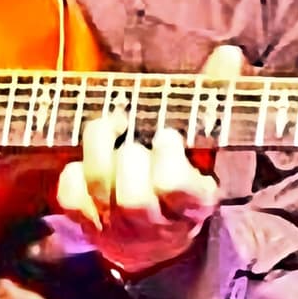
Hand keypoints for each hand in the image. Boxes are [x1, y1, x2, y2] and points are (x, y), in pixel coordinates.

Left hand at [53, 45, 238, 275]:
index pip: (173, 186)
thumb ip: (214, 101)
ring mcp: (115, 225)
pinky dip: (73, 172)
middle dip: (130, 155)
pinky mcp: (85, 222)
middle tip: (134, 135)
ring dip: (100, 149)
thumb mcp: (208, 150)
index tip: (167, 136)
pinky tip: (88, 161)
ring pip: (99, 187)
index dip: (167, 157)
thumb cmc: (186, 182)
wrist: (158, 245)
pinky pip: (69, 194)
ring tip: (111, 129)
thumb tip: (228, 53)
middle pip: (132, 195)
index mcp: (192, 203)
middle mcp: (152, 222)